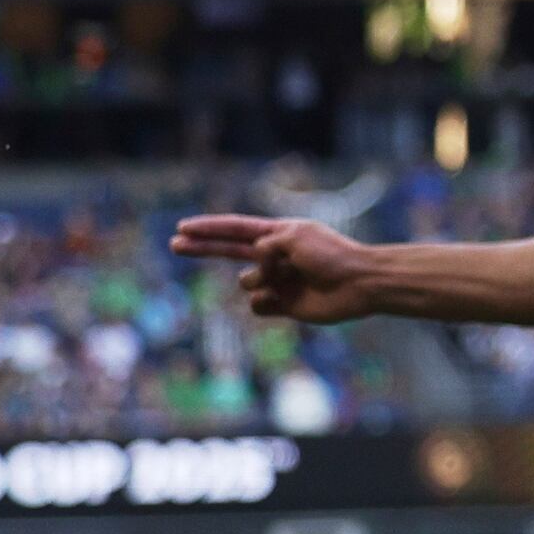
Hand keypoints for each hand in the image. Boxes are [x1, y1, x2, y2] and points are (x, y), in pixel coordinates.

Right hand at [171, 213, 383, 323]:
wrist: (359, 284)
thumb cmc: (332, 255)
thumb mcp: (295, 237)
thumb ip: (266, 244)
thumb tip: (254, 262)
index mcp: (279, 234)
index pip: (236, 229)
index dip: (209, 229)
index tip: (183, 227)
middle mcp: (274, 256)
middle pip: (229, 251)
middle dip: (203, 248)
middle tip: (174, 245)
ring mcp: (277, 281)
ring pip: (246, 283)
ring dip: (262, 279)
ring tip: (290, 277)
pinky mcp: (282, 305)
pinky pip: (257, 305)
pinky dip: (269, 301)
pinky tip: (289, 299)